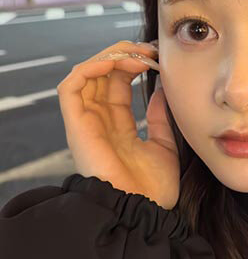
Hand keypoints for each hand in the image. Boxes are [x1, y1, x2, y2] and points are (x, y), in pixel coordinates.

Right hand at [57, 40, 179, 209]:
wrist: (143, 209)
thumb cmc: (153, 188)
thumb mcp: (164, 145)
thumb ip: (160, 117)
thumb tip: (162, 90)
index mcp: (117, 126)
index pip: (119, 83)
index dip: (136, 64)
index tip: (159, 57)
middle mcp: (98, 121)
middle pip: (102, 74)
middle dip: (125, 54)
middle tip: (151, 49)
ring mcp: (85, 122)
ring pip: (87, 73)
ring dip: (111, 56)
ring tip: (138, 54)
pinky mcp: (75, 124)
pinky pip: (72, 85)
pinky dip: (91, 67)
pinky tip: (116, 62)